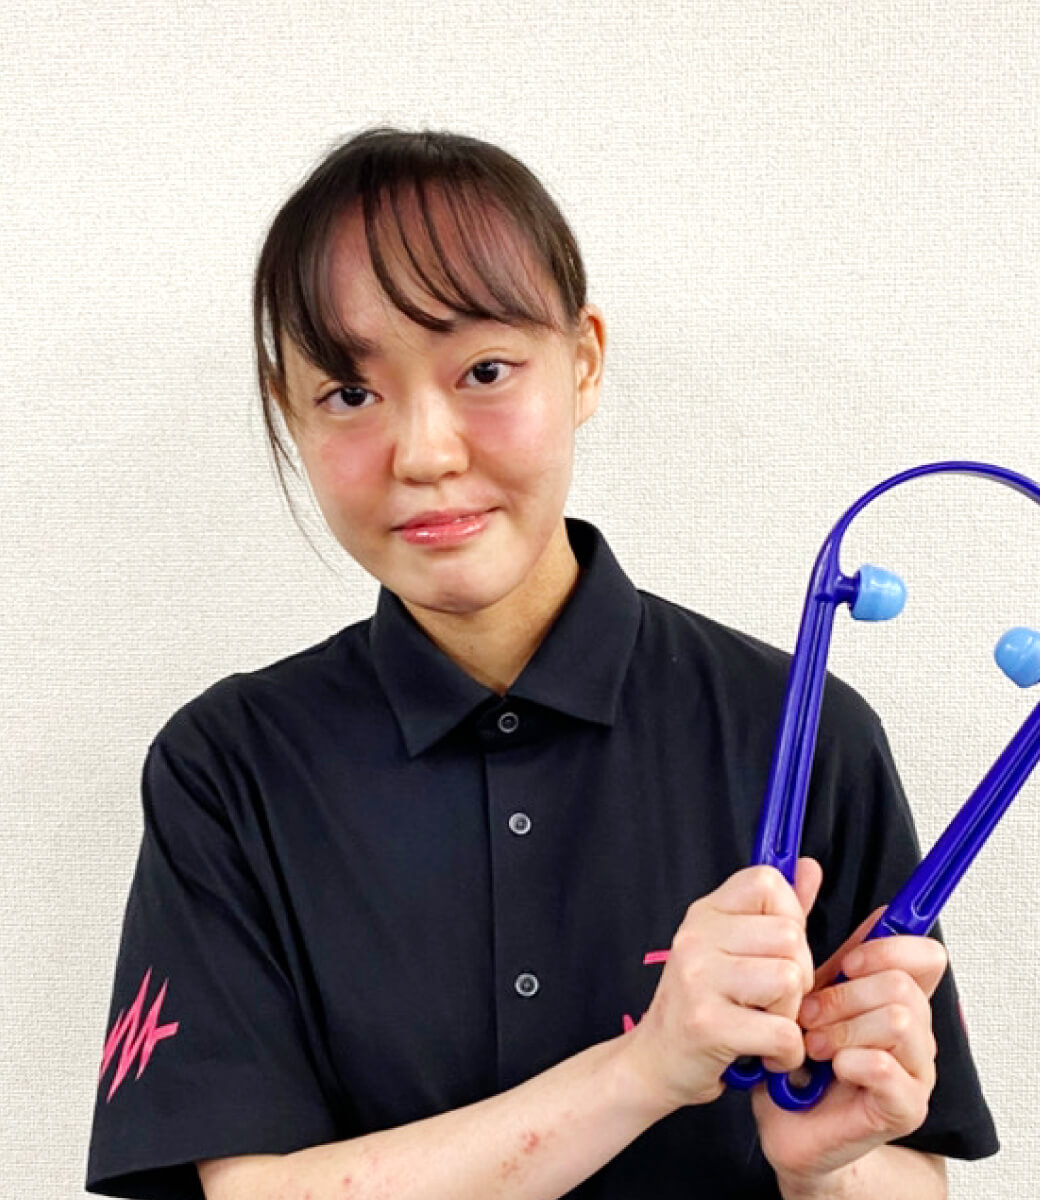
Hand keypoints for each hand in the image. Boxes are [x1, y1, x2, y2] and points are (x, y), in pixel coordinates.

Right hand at [620, 858, 819, 1112]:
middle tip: (772, 1001)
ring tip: (766, 1026)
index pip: (767, 882)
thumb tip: (810, 866)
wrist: (654, 1062)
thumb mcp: (733, 950)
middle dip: (797, 976)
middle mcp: (696, 937)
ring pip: (789, 979)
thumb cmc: (703, 1006)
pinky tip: (765, 1056)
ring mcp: (697, 978)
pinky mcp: (707, 1024)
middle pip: (789, 936)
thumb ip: (776, 911)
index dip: (790, 915)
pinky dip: (787, 1054)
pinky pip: (783, 1032)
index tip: (776, 950)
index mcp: (705, 914)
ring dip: (791, 1015)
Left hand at [753, 886, 947, 1190]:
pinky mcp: (903, 1106)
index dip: (887, 948)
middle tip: (806, 1015)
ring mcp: (915, 1069)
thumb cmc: (794, 1054)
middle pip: (902, 983)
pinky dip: (852, 1060)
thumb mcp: (799, 983)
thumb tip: (806, 866)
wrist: (786, 1122)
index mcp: (893, 993)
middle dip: (844, 995)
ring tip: (809, 1043)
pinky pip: (891, 1068)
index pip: (925, 953)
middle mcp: (915, 1029)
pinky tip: (827, 1065)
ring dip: (842, 1028)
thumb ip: (808, 928)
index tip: (848, 961)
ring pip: (900, 1019)